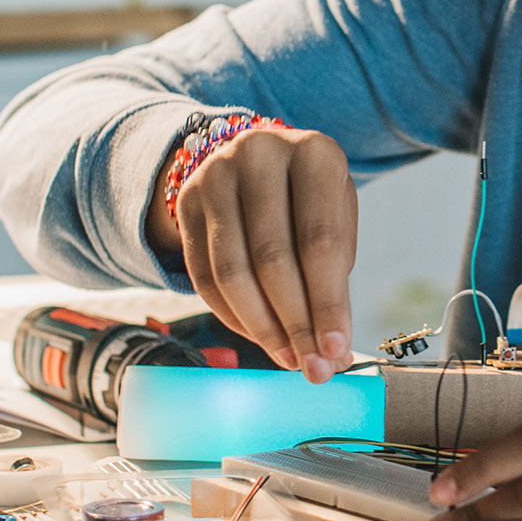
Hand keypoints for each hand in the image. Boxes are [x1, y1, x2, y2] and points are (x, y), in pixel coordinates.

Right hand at [148, 126, 356, 381]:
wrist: (256, 162)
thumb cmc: (309, 201)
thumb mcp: (335, 222)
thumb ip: (333, 281)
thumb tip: (331, 352)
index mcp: (315, 153)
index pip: (321, 241)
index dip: (327, 303)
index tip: (335, 350)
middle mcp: (260, 154)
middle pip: (272, 259)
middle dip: (294, 323)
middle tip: (312, 367)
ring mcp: (215, 176)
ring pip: (232, 272)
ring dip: (261, 328)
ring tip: (288, 357)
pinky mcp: (186, 202)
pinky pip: (204, 276)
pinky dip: (232, 316)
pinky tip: (258, 336)